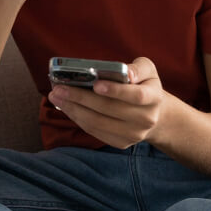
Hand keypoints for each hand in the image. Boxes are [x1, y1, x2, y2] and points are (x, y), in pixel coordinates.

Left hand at [47, 58, 167, 148]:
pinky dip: (77, 118)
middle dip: (81, 98)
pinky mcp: (121, 143)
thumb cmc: (144, 85)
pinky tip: (66, 107)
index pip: (136, 95)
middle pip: (109, 109)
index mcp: (154, 98)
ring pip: (98, 122)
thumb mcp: (147, 70)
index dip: (115, 90)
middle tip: (59, 88)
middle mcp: (146, 119)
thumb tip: (127, 73)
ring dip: (73, 109)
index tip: (95, 84)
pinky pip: (95, 131)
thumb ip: (138, 68)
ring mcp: (133, 134)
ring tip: (56, 96)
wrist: (154, 114)